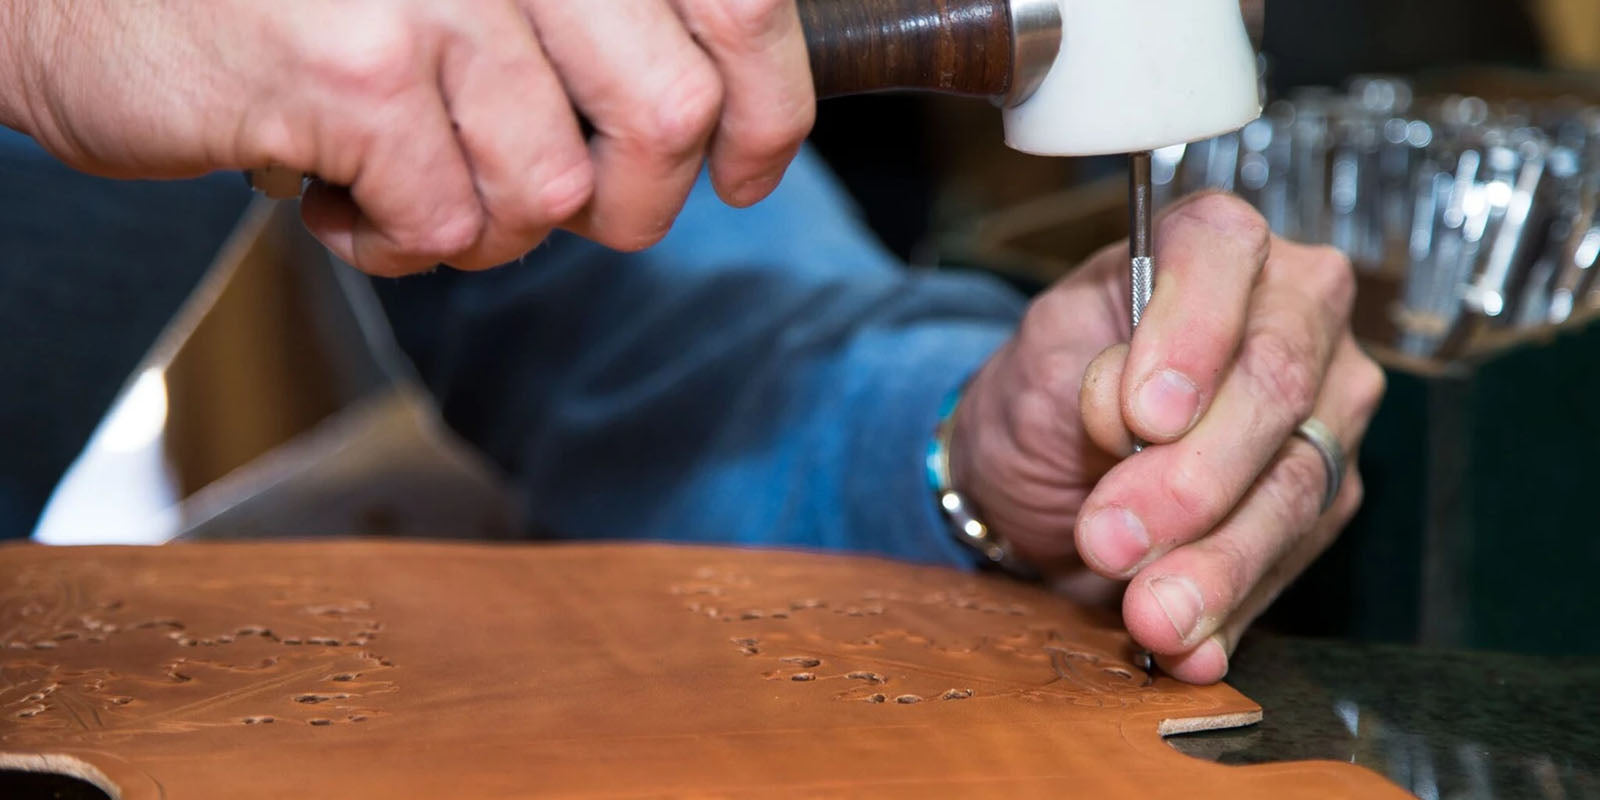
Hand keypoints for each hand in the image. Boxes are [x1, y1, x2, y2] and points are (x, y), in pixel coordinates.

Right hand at [0, 0, 813, 274]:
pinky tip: (344, 196)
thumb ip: (585, 33)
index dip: (767, 109)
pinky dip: (402, 244)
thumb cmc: (303, 1)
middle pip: (667, 117)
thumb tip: (720, 119)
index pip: (738, 2)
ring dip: (491, 225)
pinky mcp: (355, 70)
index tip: (747, 168)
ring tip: (415, 182)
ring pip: (553, 192)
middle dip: (633, 205)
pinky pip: (448, 224)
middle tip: (566, 206)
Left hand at [950, 193, 1384, 683]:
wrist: (1048, 469)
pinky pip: (1294, 556)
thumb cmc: (1047, 392)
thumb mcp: (1039, 362)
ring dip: (1215, 562)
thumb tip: (1142, 419)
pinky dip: (1233, 608)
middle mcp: (1292, 309)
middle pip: (1274, 384)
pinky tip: (1192, 646)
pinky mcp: (1326, 493)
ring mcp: (1324, 404)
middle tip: (1108, 537)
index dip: (1189, 333)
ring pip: (1297, 483)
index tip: (1139, 414)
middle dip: (1189, 478)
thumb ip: (1085, 372)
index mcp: (1211, 244)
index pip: (1223, 251)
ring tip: (1149, 613)